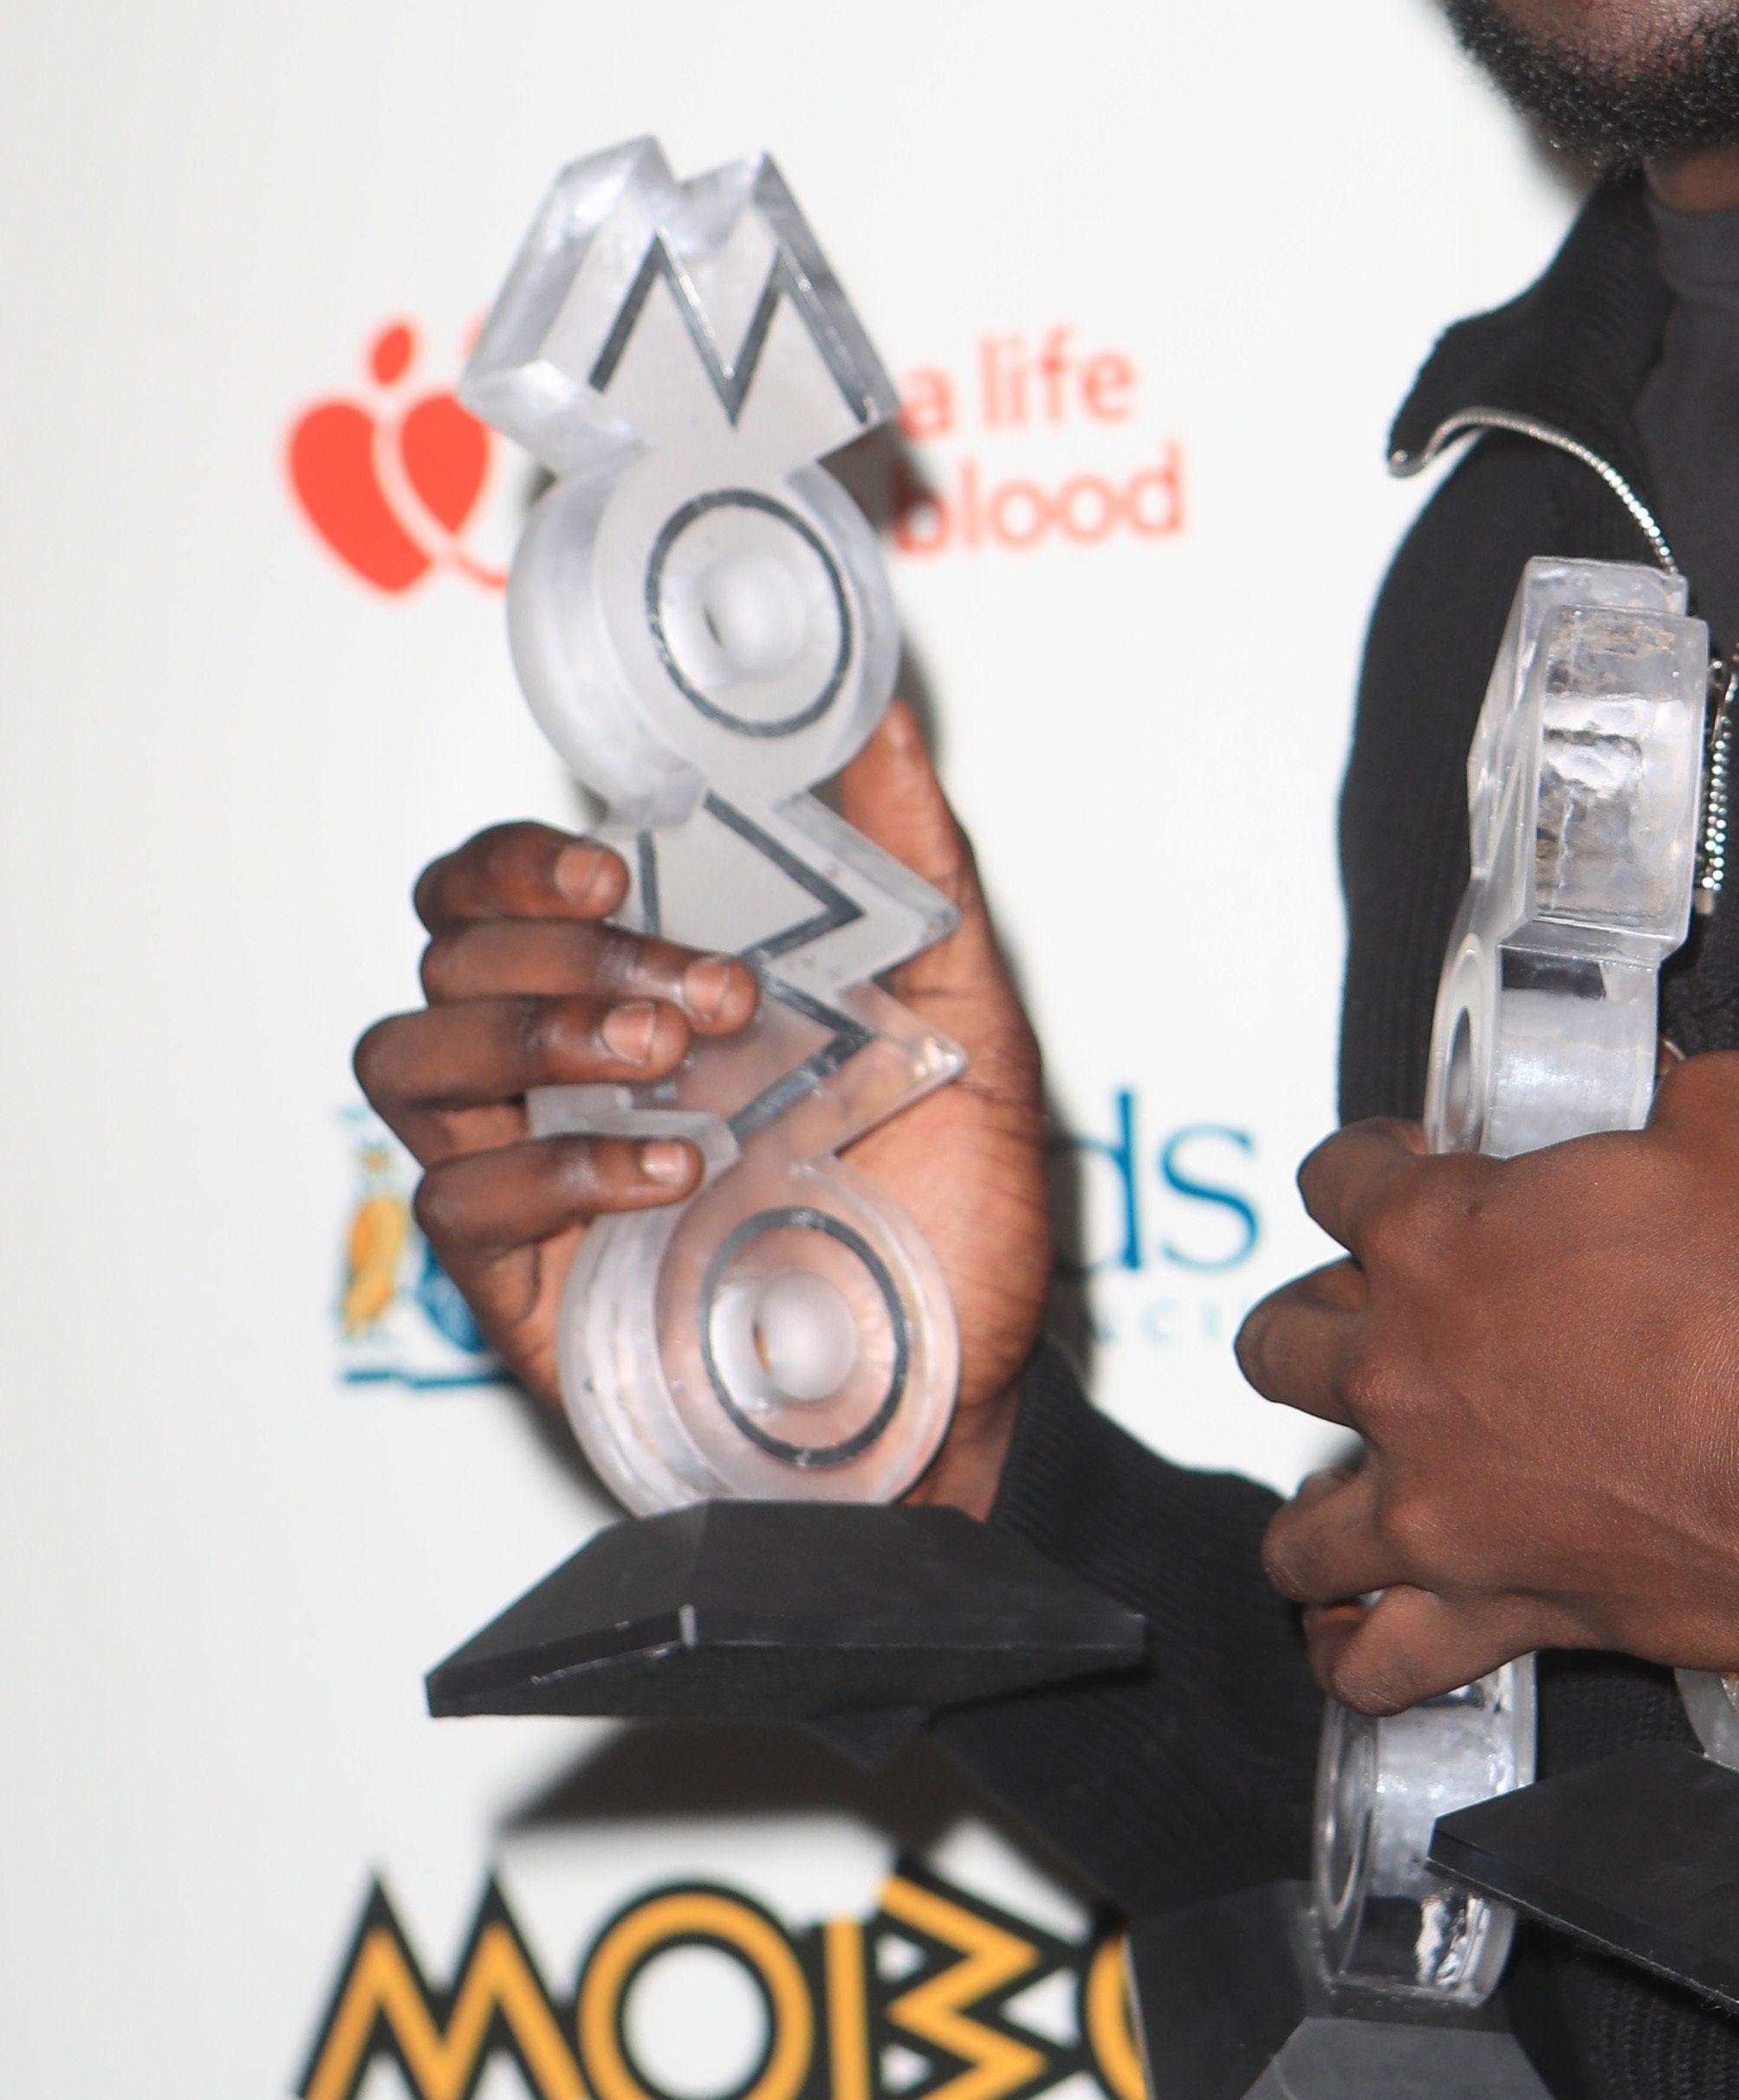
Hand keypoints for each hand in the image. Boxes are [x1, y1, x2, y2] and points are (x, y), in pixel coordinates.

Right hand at [352, 704, 1054, 1511]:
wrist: (967, 1385)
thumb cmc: (948, 1205)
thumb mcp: (963, 1016)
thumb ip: (915, 865)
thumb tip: (889, 714)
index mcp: (640, 989)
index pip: (494, 887)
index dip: (518, 860)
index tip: (617, 870)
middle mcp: (563, 1071)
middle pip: (446, 952)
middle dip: (563, 951)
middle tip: (705, 995)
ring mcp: (530, 1174)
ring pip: (410, 1056)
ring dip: (533, 1036)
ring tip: (672, 1064)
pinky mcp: (520, 1286)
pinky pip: (458, 1197)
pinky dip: (559, 1168)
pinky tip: (674, 1170)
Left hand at [1239, 1050, 1738, 1709]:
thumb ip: (1676, 1098)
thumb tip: (1668, 1094)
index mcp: (1444, 1233)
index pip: (1337, 1181)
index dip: (1366, 1166)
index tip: (1394, 1173)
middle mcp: (1409, 1370)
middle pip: (1281, 1346)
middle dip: (1314, 1324)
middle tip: (1365, 1324)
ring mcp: (1440, 1502)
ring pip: (1301, 1526)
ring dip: (1313, 1506)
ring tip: (1340, 1495)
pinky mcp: (1499, 1607)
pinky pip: (1379, 1660)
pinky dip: (1357, 1654)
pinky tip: (1357, 1634)